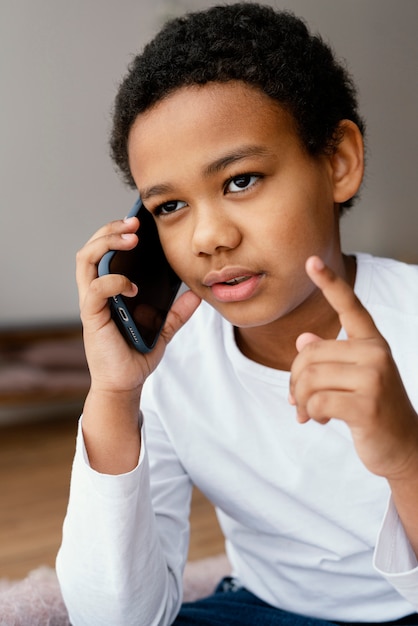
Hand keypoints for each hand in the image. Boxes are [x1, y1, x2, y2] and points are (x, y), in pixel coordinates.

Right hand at [76, 215, 200, 395]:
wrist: (126, 383)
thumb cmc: (136, 354)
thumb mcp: (164, 329)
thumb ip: (177, 312)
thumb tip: (198, 295)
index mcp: (109, 289)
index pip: (104, 251)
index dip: (116, 231)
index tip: (140, 222)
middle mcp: (96, 292)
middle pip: (90, 247)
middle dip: (110, 229)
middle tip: (134, 222)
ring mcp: (92, 303)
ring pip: (85, 259)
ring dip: (106, 243)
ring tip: (131, 238)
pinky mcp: (92, 317)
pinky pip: (96, 289)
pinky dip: (114, 281)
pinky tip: (132, 286)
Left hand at [289, 256, 417, 481]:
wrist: (403, 447)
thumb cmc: (373, 409)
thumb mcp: (354, 378)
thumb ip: (330, 357)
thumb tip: (303, 340)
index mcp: (372, 342)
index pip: (350, 306)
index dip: (330, 283)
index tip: (310, 261)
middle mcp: (375, 353)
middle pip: (308, 355)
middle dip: (295, 381)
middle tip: (297, 400)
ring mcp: (374, 378)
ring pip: (309, 378)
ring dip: (300, 400)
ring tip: (308, 412)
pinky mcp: (366, 404)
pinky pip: (316, 401)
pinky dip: (309, 413)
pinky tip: (319, 421)